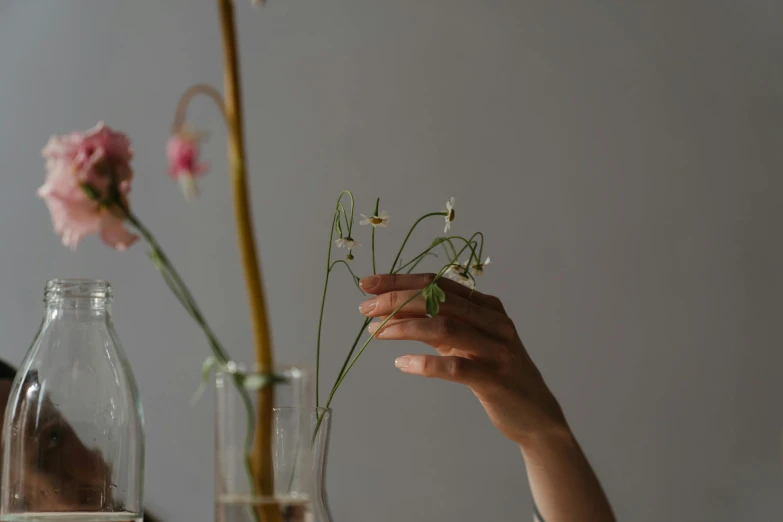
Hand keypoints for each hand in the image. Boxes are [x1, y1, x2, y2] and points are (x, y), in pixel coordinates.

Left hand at [359, 273, 569, 446]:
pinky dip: (425, 363)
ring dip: (405, 327)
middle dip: (397, 300)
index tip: (368, 284)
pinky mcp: (495, 379)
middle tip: (365, 308)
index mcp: (487, 306)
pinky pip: (455, 367)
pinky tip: (402, 364)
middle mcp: (494, 322)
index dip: (400, 281)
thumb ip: (440, 323)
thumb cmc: (495, 373)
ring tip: (376, 332)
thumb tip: (392, 311)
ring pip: (445, 327)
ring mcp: (497, 350)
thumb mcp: (469, 342)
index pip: (437, 283)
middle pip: (438, 300)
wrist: (535, 415)